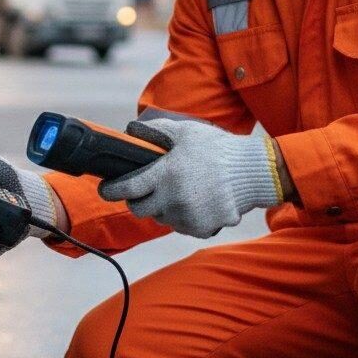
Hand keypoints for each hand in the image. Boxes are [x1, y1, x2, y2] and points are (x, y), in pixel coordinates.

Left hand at [98, 118, 282, 238]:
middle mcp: (173, 199)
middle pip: (139, 209)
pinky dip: (182, 216)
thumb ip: (155, 131)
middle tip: (145, 189)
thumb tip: (132, 129)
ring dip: (162, 207)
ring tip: (178, 190)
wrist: (253, 172)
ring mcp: (187, 216)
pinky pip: (181, 225)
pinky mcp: (201, 228)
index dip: (110, 190)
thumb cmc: (217, 148)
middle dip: (137, 199)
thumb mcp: (184, 132)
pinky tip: (194, 200)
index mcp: (165, 175)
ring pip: (161, 217)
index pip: (127, 189)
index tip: (104, 189)